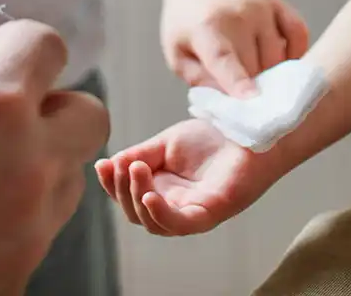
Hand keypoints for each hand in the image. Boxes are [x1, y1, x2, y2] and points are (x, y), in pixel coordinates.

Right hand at [0, 19, 108, 295]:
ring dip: (34, 161)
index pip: (48, 45)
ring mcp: (26, 231)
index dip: (13, 44)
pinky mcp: (13, 281)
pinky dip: (10, 217)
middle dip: (47, 106)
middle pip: (85, 116)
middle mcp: (28, 167)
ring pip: (65, 177)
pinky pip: (34, 232)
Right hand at [96, 117, 280, 235]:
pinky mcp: (211, 212)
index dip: (112, 184)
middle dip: (122, 191)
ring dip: (137, 199)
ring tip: (135, 171)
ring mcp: (193, 211)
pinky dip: (162, 215)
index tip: (102, 164)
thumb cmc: (214, 136)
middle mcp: (175, 204)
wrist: (248, 126)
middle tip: (121, 165)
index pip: (128, 196)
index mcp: (163, 188)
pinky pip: (182, 224)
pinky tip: (149, 197)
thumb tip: (110, 165)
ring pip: (155, 223)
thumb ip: (140, 155)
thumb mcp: (167, 142)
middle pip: (137, 213)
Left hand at [161, 0, 309, 94]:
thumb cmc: (186, 25)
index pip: (223, 57)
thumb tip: (230, 100)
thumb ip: (199, 80)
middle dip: (249, 85)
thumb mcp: (177, 54)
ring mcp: (261, 5)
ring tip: (249, 68)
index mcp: (206, 27)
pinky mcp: (277, 1)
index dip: (237, 80)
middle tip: (237, 87)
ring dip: (269, 72)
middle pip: (255, 68)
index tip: (251, 99)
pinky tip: (278, 57)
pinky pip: (298, 35)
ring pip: (278, 58)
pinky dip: (294, 52)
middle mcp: (238, 12)